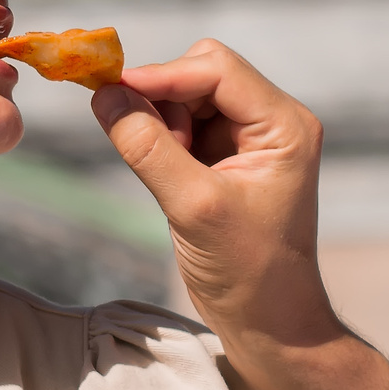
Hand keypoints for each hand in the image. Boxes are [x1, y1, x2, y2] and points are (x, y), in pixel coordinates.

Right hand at [91, 41, 357, 389]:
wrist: (268, 320)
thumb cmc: (247, 270)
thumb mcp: (193, 206)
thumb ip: (148, 147)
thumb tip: (105, 96)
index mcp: (284, 125)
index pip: (217, 69)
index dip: (163, 74)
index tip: (112, 91)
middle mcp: (273, 121)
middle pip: (202, 73)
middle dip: (162, 99)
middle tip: (143, 143)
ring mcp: (250, 139)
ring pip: (188, 96)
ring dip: (162, 122)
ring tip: (164, 173)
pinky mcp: (227, 157)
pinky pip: (184, 125)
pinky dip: (163, 139)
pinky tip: (164, 175)